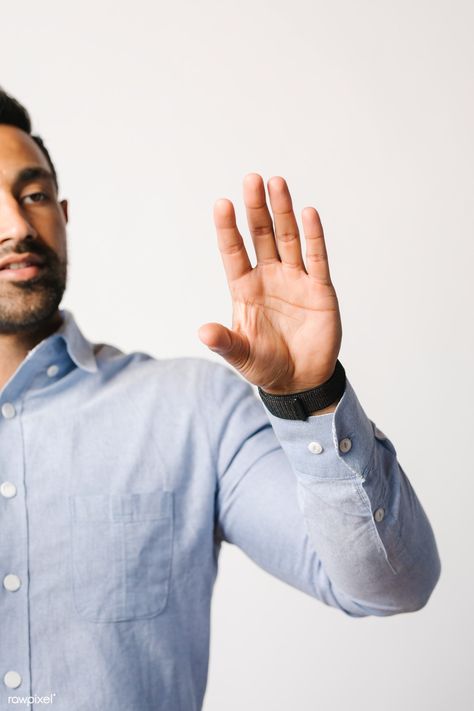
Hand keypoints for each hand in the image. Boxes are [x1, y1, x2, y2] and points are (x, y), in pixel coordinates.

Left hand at [198, 174, 341, 393]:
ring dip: (283, 211)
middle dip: (256, 208)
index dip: (227, 228)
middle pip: (261, 235)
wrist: (300, 381)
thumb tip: (203, 332)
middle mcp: (269, 277)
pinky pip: (316, 259)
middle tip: (251, 179)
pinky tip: (308, 213)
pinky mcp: (319, 290)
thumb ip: (224, 342)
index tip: (222, 203)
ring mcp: (295, 280)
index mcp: (245, 289)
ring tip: (276, 183)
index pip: (233, 252)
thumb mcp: (241, 355)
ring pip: (288, 238)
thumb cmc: (266, 365)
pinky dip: (313, 237)